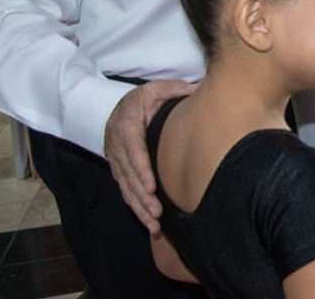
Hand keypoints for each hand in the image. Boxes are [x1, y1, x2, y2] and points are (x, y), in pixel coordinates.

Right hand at [105, 79, 197, 233]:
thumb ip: (176, 90)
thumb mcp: (157, 89)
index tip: (152, 186)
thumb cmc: (144, 100)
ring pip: (126, 188)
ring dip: (139, 208)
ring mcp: (116, 160)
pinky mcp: (119, 171)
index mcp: (126, 124)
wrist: (120, 107)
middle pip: (128, 175)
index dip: (141, 169)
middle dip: (142, 196)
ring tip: (155, 226)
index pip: (133, 149)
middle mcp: (117, 145)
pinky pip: (126, 192)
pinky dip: (136, 208)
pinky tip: (149, 223)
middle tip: (157, 214)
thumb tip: (198, 89)